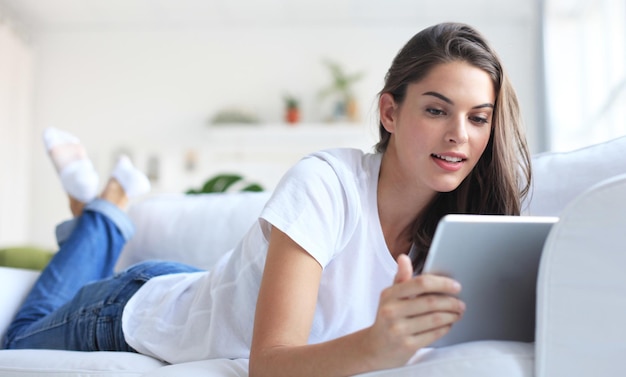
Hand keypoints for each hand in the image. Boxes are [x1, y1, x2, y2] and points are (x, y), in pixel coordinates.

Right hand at [365, 254, 464, 368]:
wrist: (375, 348)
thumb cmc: (387, 318)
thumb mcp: (389, 297)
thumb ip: (400, 278)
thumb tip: (403, 258)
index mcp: (389, 295)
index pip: (420, 283)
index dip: (442, 283)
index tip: (456, 286)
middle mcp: (391, 311)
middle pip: (431, 302)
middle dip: (451, 302)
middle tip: (461, 303)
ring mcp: (398, 330)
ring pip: (435, 319)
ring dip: (452, 315)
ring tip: (457, 313)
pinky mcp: (406, 346)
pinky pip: (434, 334)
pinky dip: (445, 328)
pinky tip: (448, 324)